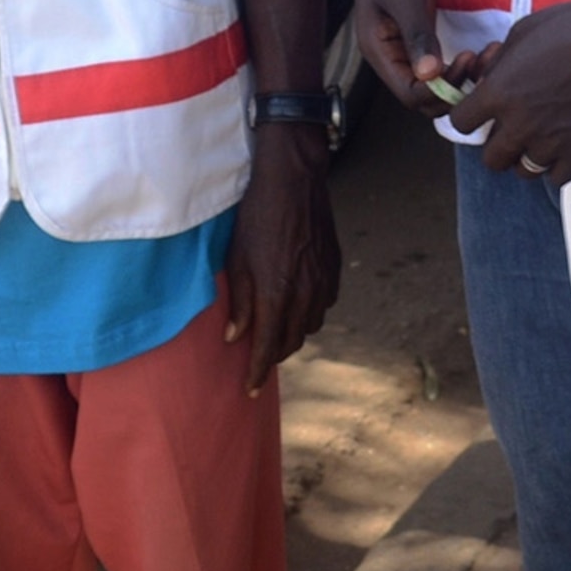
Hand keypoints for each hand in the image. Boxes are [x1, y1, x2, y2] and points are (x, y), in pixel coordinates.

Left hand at [224, 124, 339, 394]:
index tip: (250, 389)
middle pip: (292, 341)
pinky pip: (325, 305)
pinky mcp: (335, 269)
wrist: (294, 181)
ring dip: (294, 334)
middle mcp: (306, 294)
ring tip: (278, 329)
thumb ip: (240, 301)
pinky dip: (311, 312)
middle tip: (260, 357)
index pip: (268, 347)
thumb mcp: (237, 258)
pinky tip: (299, 303)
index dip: (258, 372)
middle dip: (275, 354)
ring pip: (311, 326)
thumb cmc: (258, 216)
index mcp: (277, 294)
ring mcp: (324, 282)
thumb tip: (235, 336)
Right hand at [348, 0, 480, 117]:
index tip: (466, 61)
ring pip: (435, 84)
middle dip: (455, 88)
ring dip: (462, 80)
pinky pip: (441, 66)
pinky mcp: (422, 39)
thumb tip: (428, 75)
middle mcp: (392, 57)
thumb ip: (416, 35)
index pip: (409, 94)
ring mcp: (407, 50)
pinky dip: (462, 67)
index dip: (440, 90)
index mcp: (379, 51)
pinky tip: (481, 52)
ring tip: (488, 57)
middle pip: (423, 96)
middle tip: (484, 62)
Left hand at [446, 0, 570, 180]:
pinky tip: (560, 145)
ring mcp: (552, 141)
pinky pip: (556, 177)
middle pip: (491, 159)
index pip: (461, 123)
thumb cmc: (569, 25)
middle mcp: (521, 124)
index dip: (468, 115)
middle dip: (495, 144)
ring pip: (523, 171)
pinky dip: (554, 164)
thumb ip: (498, 66)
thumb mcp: (519, 34)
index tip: (479, 110)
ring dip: (525, 156)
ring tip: (537, 137)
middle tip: (509, 127)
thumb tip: (487, 81)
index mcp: (499, 93)